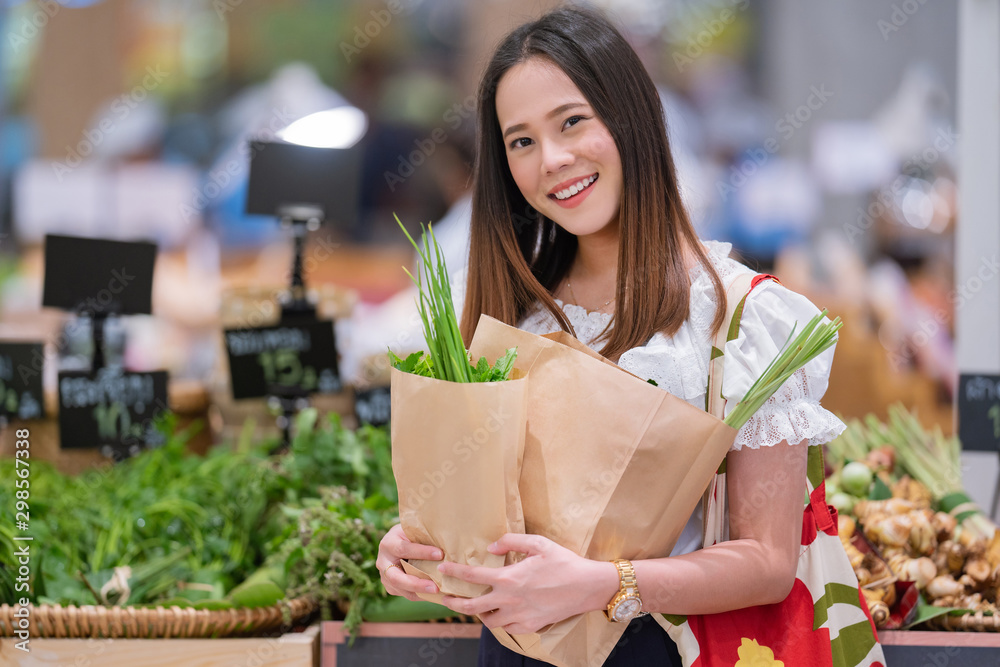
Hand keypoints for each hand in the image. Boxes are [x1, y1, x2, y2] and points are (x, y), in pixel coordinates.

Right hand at [377, 524, 442, 600]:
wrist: (398, 541)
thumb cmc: (411, 534)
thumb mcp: (414, 531)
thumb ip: (424, 538)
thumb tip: (446, 546)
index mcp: (388, 543)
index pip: (404, 549)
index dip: (422, 552)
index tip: (440, 554)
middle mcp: (382, 562)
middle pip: (396, 578)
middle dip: (416, 584)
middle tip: (436, 587)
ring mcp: (385, 576)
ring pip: (402, 589)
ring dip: (421, 592)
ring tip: (438, 592)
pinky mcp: (391, 587)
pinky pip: (407, 594)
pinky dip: (422, 595)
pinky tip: (435, 594)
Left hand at [437, 534, 617, 634]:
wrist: (587, 587)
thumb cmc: (563, 562)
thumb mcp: (538, 543)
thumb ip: (511, 541)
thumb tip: (491, 547)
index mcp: (509, 578)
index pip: (472, 576)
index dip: (453, 572)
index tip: (443, 569)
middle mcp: (509, 600)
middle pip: (471, 607)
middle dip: (453, 603)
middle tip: (444, 598)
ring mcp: (519, 616)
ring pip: (488, 621)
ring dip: (478, 613)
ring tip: (475, 606)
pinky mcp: (529, 626)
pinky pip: (506, 627)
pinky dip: (499, 620)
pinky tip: (500, 612)